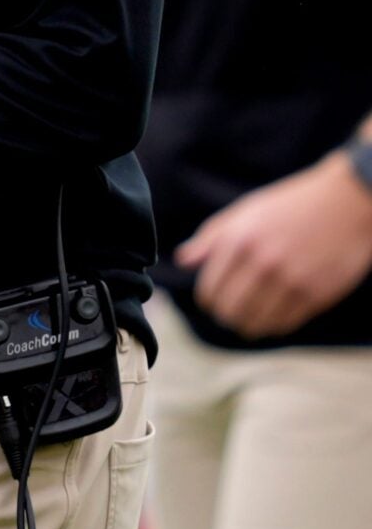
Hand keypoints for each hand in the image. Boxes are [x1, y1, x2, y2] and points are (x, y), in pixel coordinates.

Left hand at [177, 152, 371, 338]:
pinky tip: (274, 315)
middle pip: (229, 312)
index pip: (209, 291)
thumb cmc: (291, 205)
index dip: (208, 301)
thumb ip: (211, 238)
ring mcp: (290, 280)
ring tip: (251, 318)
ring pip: (255, 324)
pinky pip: (285, 325)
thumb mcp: (245, 211)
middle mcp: (261, 262)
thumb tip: (183, 261)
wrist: (346, 202)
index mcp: (238, 240)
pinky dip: (275, 325)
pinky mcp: (317, 294)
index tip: (213, 301)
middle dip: (226, 315)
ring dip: (249, 325)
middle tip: (231, 313)